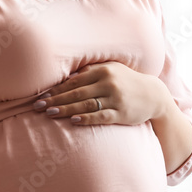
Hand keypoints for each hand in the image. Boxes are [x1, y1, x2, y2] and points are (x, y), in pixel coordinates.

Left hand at [33, 62, 170, 125]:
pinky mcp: (122, 113)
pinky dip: (86, 118)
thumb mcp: (111, 70)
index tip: (40, 96)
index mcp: (103, 71)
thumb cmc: (127, 81)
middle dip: (55, 100)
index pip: (74, 81)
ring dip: (66, 109)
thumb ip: (90, 72)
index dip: (56, 89)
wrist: (153, 95)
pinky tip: (74, 121)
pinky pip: (101, 116)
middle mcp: (108, 83)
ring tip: (50, 113)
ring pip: (86, 105)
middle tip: (38, 106)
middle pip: (76, 93)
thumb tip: (66, 77)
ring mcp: (115, 99)